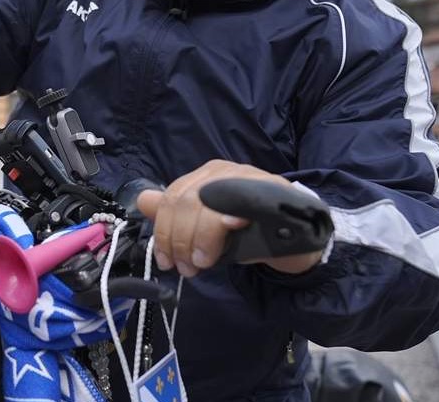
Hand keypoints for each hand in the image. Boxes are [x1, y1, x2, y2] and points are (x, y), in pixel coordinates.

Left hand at [135, 160, 322, 277]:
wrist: (295, 234)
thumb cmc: (248, 231)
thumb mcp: (204, 226)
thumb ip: (174, 215)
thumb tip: (143, 201)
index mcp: (204, 175)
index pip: (171, 198)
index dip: (164, 232)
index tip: (166, 261)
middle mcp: (223, 170)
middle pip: (185, 201)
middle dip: (179, 240)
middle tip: (186, 267)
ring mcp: (247, 177)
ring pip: (207, 204)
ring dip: (200, 239)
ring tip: (203, 262)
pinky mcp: (268, 191)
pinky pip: (239, 206)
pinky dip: (224, 227)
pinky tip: (224, 242)